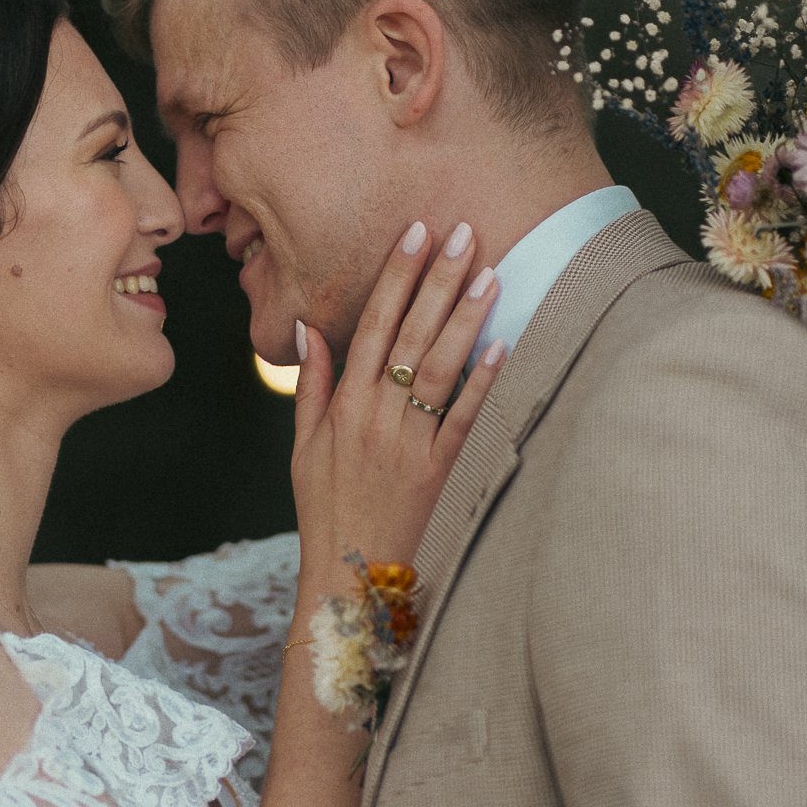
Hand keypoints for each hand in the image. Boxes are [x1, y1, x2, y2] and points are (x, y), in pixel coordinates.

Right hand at [290, 221, 505, 599]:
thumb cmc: (325, 507)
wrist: (348, 573)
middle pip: (411, 334)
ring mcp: (409, 442)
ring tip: (489, 273)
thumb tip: (311, 328)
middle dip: (437, 279)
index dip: (395, 276)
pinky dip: (483, 380)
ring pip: (440, 367)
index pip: (373, 323)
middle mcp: (376, 416)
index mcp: (345, 404)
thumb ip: (311, 384)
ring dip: (465, 317)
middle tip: (461, 233)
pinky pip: (464, 418)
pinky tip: (502, 343)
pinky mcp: (439, 470)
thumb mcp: (304, 444)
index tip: (414, 234)